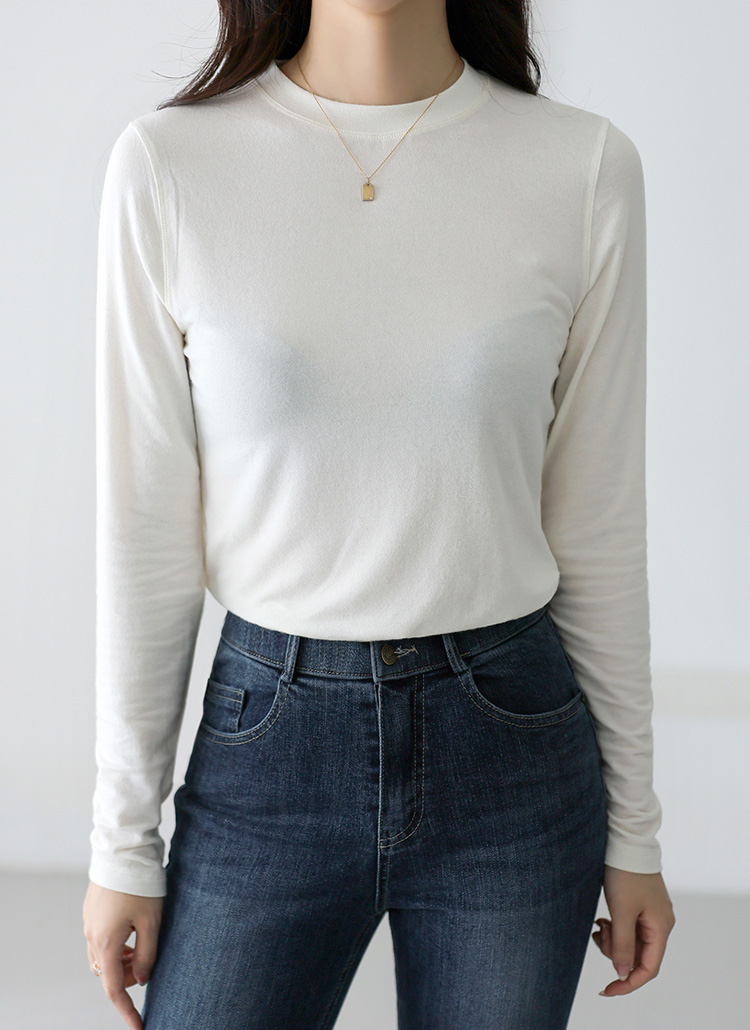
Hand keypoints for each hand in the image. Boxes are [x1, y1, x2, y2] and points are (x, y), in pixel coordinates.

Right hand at [82, 880, 163, 1029]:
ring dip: (120, 962)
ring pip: (102, 957)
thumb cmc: (141, 884)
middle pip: (108, 973)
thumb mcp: (152, 921)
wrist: (123, 849)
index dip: (127, 1010)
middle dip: (127, 979)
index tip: (139, 1025)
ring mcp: (89, 923)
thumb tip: (142, 979)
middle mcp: (92, 936)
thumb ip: (147, 954)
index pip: (115, 989)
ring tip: (142, 950)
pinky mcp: (91, 911)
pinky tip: (132, 934)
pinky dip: (115, 947)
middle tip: (149, 968)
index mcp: (106, 942)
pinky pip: (100, 940)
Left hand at [592, 865, 675, 996]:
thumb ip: (623, 945)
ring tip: (600, 924)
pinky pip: (628, 928)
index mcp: (661, 928)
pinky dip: (615, 928)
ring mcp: (651, 914)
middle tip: (599, 934)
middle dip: (615, 952)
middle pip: (638, 955)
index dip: (628, 983)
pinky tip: (603, 920)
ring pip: (631, 942)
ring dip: (613, 940)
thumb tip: (623, 973)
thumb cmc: (625, 874)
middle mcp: (660, 923)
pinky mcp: (641, 905)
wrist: (625, 842)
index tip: (606, 990)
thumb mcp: (621, 912)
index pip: (648, 968)